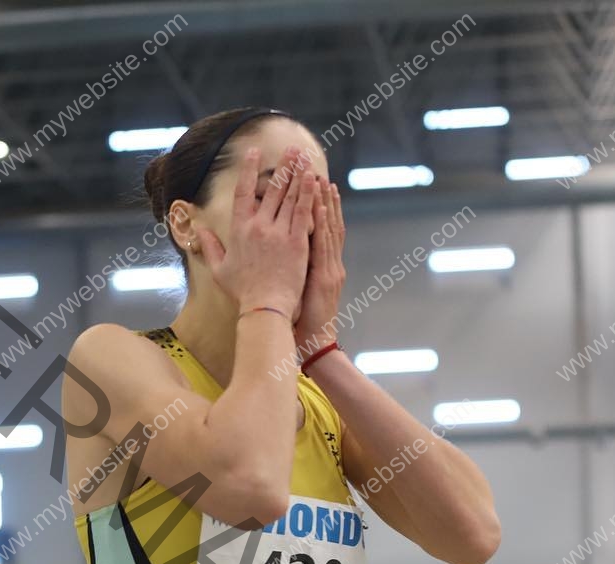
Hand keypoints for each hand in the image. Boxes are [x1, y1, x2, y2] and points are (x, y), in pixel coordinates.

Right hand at [192, 145, 316, 318]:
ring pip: (290, 196)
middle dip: (283, 166)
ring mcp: (279, 232)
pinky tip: (314, 179)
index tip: (254, 152)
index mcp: (239, 230)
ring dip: (297, 173)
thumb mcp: (219, 269)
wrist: (265, 307)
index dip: (249, 170)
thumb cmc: (242, 291)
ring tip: (304, 157)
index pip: (243, 192)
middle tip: (292, 149)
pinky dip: (308, 193)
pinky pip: (303, 212)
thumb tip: (198, 231)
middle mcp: (259, 226)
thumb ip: (210, 247)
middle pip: (272, 189)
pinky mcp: (297, 241)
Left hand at [293, 179, 346, 356]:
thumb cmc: (304, 320)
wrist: (315, 342)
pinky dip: (322, 223)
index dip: (318, 206)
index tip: (312, 183)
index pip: (321, 229)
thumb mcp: (303, 290)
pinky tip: (319, 205)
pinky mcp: (326, 275)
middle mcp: (330, 261)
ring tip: (318, 177)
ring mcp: (330, 267)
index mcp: (323, 264)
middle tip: (315, 169)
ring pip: (328, 228)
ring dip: (323, 202)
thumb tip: (284, 255)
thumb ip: (298, 270)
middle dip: (321, 196)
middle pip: (326, 222)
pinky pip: (324, 245)